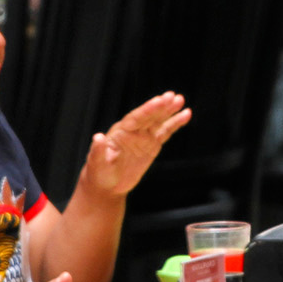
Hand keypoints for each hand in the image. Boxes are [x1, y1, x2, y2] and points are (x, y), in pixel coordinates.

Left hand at [77, 92, 192, 196]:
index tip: (159, 100)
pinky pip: (166, 132)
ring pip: (159, 121)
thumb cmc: (99, 173)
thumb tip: (98, 137)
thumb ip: (98, 150)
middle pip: (149, 116)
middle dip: (161, 106)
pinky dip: (175, 123)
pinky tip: (186, 114)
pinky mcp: (152, 145)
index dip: (148, 109)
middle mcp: (133, 130)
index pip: (136, 118)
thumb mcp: (96, 164)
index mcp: (120, 132)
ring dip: (170, 111)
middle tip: (173, 96)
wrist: (107, 185)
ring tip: (181, 101)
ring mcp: (144, 137)